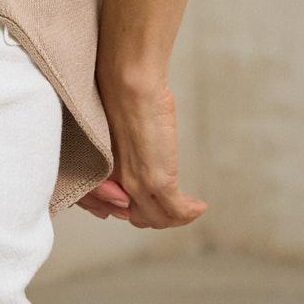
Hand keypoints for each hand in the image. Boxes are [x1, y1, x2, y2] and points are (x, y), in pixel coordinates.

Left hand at [75, 75, 208, 227]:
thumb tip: (141, 154)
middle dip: (159, 215)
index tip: (154, 202)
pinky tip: (200, 205)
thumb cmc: (123, 98)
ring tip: (189, 206)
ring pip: (159, 218)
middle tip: (176, 206)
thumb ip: (123, 150)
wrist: (128, 85)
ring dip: (178, 216)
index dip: (137, 208)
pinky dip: (191, 212)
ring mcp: (137, 184)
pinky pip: (176, 210)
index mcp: (104, 172)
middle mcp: (117, 183)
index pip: (117, 208)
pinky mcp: (158, 180)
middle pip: (140, 217)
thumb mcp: (119, 132)